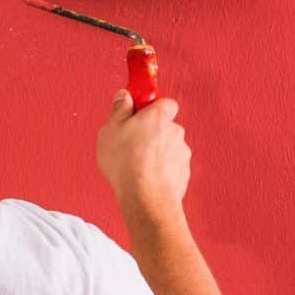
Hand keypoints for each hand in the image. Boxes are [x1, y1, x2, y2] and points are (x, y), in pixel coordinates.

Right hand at [96, 89, 190, 223]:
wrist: (145, 197)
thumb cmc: (127, 163)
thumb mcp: (111, 129)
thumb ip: (119, 109)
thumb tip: (123, 96)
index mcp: (158, 117)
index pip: (164, 102)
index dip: (151, 106)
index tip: (138, 111)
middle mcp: (175, 132)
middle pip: (165, 126)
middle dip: (152, 132)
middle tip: (132, 141)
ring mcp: (182, 154)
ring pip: (169, 148)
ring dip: (157, 153)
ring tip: (137, 164)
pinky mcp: (183, 173)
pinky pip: (171, 167)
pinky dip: (161, 170)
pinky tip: (146, 177)